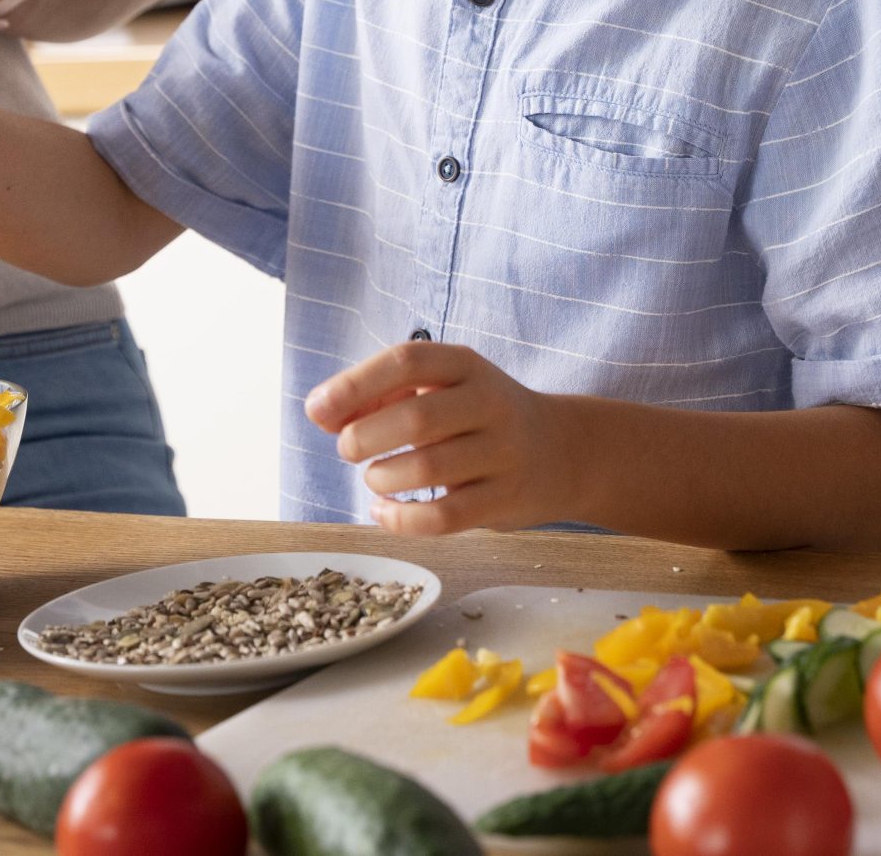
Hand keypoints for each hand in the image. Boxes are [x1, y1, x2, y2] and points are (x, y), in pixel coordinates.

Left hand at [304, 342, 574, 534]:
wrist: (564, 450)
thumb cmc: (479, 415)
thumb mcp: (442, 388)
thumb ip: (383, 394)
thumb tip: (322, 412)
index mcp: (467, 365)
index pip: (407, 361)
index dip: (355, 384)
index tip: (317, 410)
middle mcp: (490, 403)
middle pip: (415, 418)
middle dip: (364, 438)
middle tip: (348, 449)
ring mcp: (503, 453)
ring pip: (427, 470)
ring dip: (382, 477)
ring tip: (375, 477)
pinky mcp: (505, 500)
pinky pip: (444, 517)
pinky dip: (401, 519)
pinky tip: (384, 511)